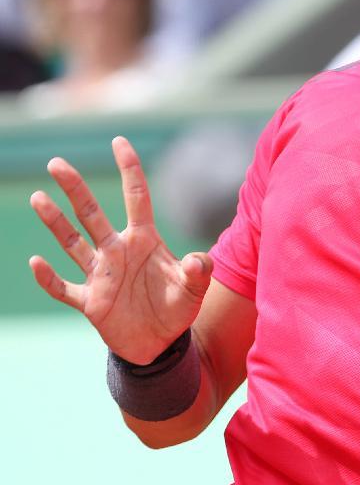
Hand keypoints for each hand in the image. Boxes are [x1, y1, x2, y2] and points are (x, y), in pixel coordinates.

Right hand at [29, 136, 211, 364]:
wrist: (160, 343)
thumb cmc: (177, 309)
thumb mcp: (194, 290)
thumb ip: (198, 272)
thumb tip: (198, 260)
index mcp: (144, 240)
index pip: (137, 197)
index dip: (129, 169)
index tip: (119, 141)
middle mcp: (118, 251)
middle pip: (92, 214)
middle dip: (76, 188)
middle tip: (57, 163)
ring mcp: (101, 275)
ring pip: (72, 243)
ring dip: (56, 223)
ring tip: (38, 198)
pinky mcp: (90, 301)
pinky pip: (64, 287)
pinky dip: (50, 278)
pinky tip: (36, 262)